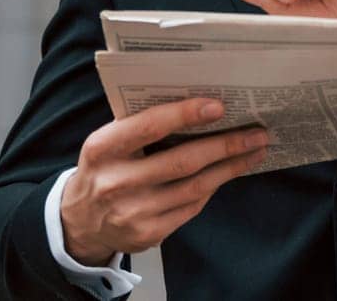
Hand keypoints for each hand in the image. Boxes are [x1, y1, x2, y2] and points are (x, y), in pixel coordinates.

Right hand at [61, 99, 268, 265]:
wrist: (79, 221)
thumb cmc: (105, 168)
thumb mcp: (109, 142)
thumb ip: (141, 125)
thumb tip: (200, 103)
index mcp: (103, 149)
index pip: (149, 127)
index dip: (185, 115)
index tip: (219, 107)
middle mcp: (115, 183)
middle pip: (182, 162)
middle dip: (226, 145)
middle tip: (257, 133)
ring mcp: (133, 213)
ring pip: (195, 187)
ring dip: (231, 168)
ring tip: (254, 150)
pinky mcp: (148, 234)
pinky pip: (192, 207)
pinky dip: (214, 186)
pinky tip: (229, 172)